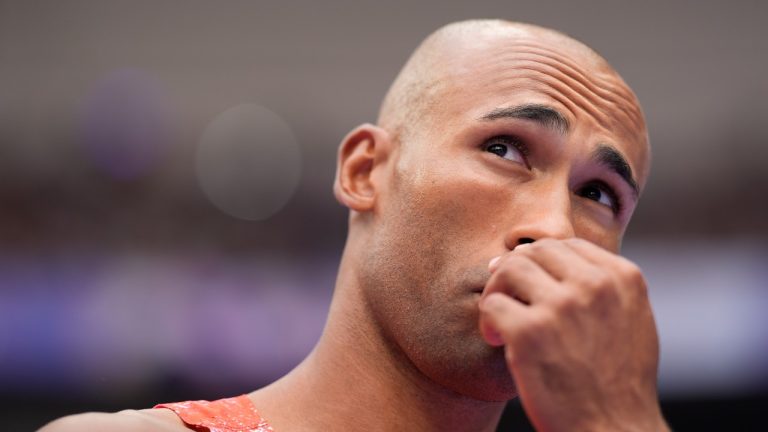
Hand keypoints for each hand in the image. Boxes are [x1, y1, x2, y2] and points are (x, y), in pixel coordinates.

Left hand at [478, 238, 668, 431]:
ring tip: (501, 320)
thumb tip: (542, 256)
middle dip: (513, 272)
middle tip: (506, 299)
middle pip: (533, 252)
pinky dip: (488, 321)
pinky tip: (497, 340)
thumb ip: (601, 286)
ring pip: (508, 269)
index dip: (539, 261)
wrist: (615, 431)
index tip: (527, 284)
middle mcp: (594, 285)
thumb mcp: (631, 320)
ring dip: (496, 292)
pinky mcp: (530, 333)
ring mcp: (561, 307)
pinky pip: (492, 305)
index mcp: (622, 278)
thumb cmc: (618, 383)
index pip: (566, 244)